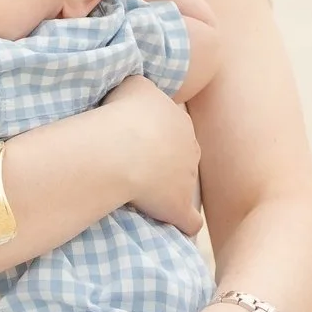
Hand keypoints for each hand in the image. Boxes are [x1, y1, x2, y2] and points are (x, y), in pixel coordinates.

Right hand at [101, 75, 202, 236]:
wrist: (121, 148)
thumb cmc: (122, 113)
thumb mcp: (135, 84)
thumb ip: (145, 87)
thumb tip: (142, 90)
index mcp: (180, 122)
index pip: (172, 129)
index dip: (154, 136)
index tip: (134, 141)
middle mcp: (190, 150)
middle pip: (182, 157)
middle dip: (165, 162)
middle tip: (136, 167)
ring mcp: (188, 182)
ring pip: (185, 187)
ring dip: (169, 191)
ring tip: (143, 195)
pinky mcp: (180, 209)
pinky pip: (189, 222)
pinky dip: (182, 224)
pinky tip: (173, 228)